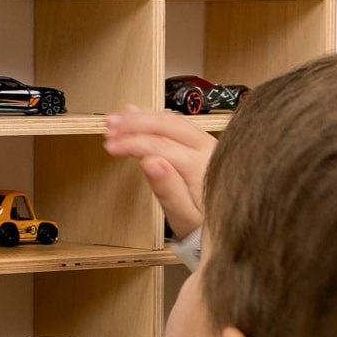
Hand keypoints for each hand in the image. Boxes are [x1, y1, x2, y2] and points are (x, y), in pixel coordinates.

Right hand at [103, 105, 213, 238]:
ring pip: (170, 119)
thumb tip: (151, 163)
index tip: (110, 146)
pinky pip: (176, 122)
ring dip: (141, 117)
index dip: (132, 142)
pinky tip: (135, 113)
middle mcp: (206, 148)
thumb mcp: (183, 216)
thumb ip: (168, 191)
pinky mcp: (201, 142)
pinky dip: (153, 117)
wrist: (227, 223)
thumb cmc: (201, 224)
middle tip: (109, 127)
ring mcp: (205, 141)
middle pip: (166, 125)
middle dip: (134, 123)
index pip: (160, 145)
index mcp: (200, 166)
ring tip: (115, 119)